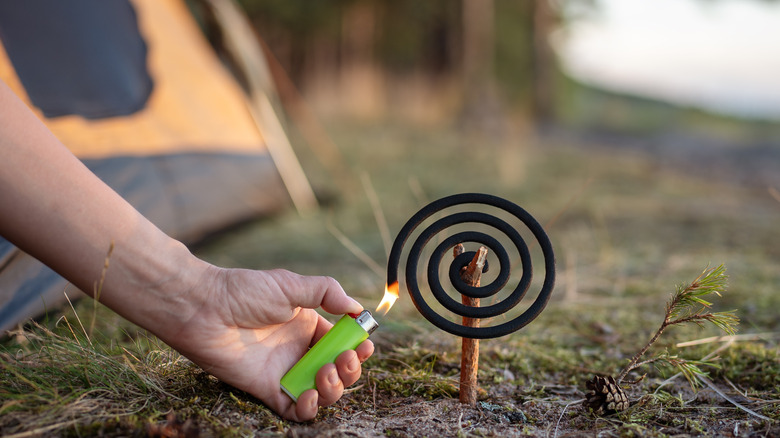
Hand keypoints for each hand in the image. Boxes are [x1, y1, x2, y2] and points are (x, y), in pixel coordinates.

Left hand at [156, 267, 373, 420]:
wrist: (205, 309)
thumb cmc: (243, 291)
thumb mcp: (290, 284)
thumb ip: (326, 292)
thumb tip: (357, 308)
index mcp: (308, 325)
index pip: (342, 342)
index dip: (357, 346)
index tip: (365, 344)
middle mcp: (299, 350)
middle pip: (338, 370)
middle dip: (350, 369)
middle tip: (345, 359)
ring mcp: (285, 371)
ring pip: (323, 393)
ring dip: (334, 388)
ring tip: (326, 373)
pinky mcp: (268, 390)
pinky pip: (296, 410)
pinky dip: (309, 408)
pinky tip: (309, 394)